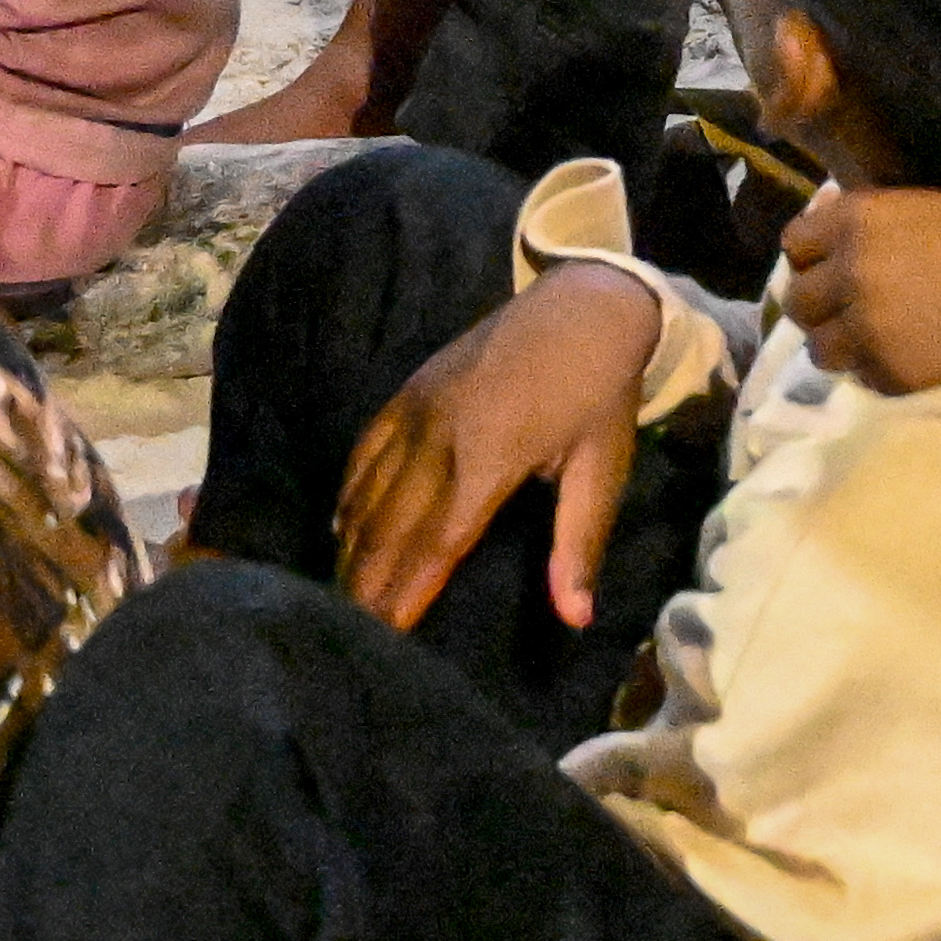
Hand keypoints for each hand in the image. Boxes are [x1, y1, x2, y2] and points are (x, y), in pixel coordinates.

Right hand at [333, 271, 671, 636]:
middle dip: (368, 581)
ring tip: (339, 594)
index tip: (384, 635)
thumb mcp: (601, 470)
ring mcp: (418, 408)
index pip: (438, 543)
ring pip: (369, 490)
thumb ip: (579, 545)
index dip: (407, 592)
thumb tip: (575, 617)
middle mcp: (439, 435)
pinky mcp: (409, 390)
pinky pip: (365, 448)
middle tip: (347, 630)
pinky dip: (348, 492)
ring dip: (353, 545)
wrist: (582, 305)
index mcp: (489, 458)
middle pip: (392, 525)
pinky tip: (339, 528)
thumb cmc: (598, 396)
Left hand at [766, 181, 940, 400]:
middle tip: (851, 310)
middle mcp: (850, 270)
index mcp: (860, 219)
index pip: (795, 243)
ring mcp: (864, 327)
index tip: (832, 267)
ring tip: (874, 342)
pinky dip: (873, 371)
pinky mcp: (885, 373)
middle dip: (820, 305)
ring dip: (840, 344)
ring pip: (817, 347)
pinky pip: (857, 377)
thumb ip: (875, 224)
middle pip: (797, 299)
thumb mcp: (928, 211)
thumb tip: (835, 236)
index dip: (813, 257)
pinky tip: (906, 360)